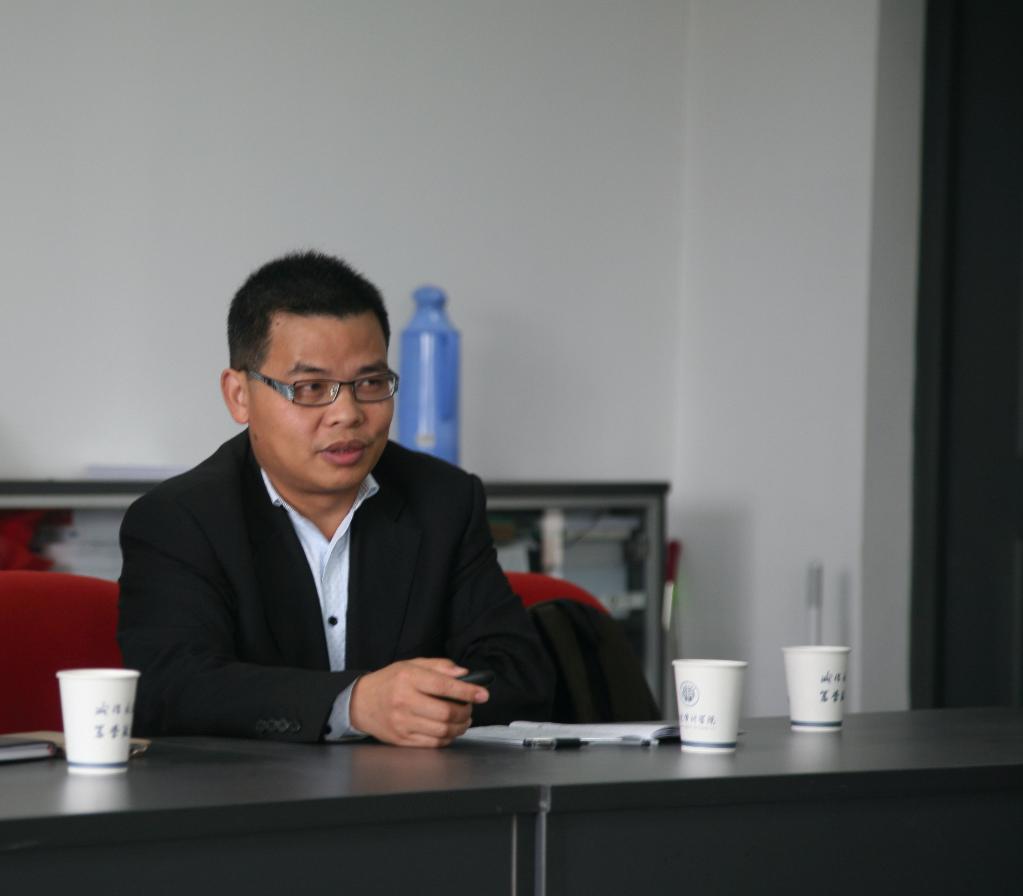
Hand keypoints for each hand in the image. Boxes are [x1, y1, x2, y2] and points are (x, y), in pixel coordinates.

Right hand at [349, 658, 489, 746]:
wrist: (360, 702)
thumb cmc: (390, 681)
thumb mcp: (411, 664)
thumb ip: (439, 666)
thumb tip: (464, 674)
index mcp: (409, 678)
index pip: (444, 686)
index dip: (468, 691)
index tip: (483, 693)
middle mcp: (404, 701)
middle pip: (446, 712)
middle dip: (465, 711)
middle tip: (469, 708)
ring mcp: (402, 723)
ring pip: (442, 731)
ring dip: (460, 727)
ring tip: (463, 719)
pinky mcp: (401, 740)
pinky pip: (432, 743)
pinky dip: (447, 738)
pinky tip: (449, 730)